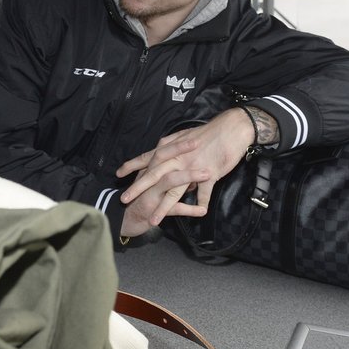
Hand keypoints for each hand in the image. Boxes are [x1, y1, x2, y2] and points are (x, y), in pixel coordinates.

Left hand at [116, 108, 259, 225]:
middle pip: (154, 176)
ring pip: (175, 191)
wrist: (230, 129)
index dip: (132, 166)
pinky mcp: (209, 174)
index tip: (118, 174)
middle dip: (138, 188)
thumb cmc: (208, 132)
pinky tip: (198, 213)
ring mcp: (193, 168)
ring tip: (153, 220)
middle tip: (124, 199)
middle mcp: (178, 159)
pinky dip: (201, 203)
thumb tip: (163, 152)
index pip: (147, 158)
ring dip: (163, 207)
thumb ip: (172, 146)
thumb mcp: (185, 136)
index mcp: (171, 148)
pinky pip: (204, 192)